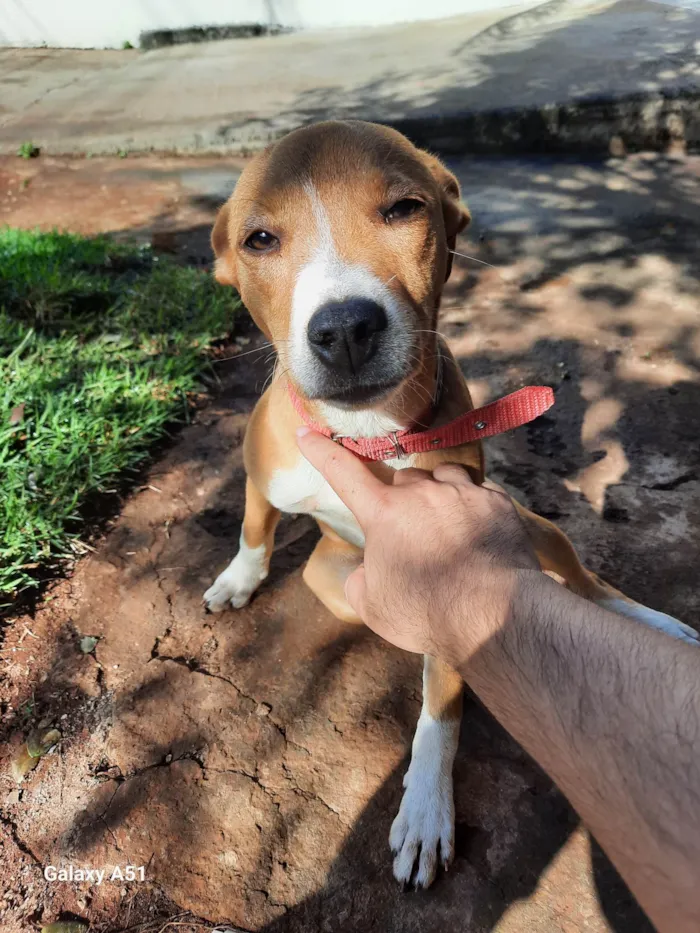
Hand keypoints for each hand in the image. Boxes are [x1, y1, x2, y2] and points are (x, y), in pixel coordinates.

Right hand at [296, 428, 538, 660]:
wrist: (494, 614)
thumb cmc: (426, 612)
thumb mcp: (371, 605)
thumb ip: (361, 577)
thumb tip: (368, 567)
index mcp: (383, 513)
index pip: (342, 471)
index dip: (321, 451)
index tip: (306, 433)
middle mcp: (421, 492)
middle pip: (402, 478)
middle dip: (400, 498)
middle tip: (410, 533)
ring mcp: (462, 492)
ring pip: (441, 476)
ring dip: (437, 494)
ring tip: (446, 527)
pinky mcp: (497, 502)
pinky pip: (478, 491)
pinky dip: (472, 507)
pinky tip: (476, 534)